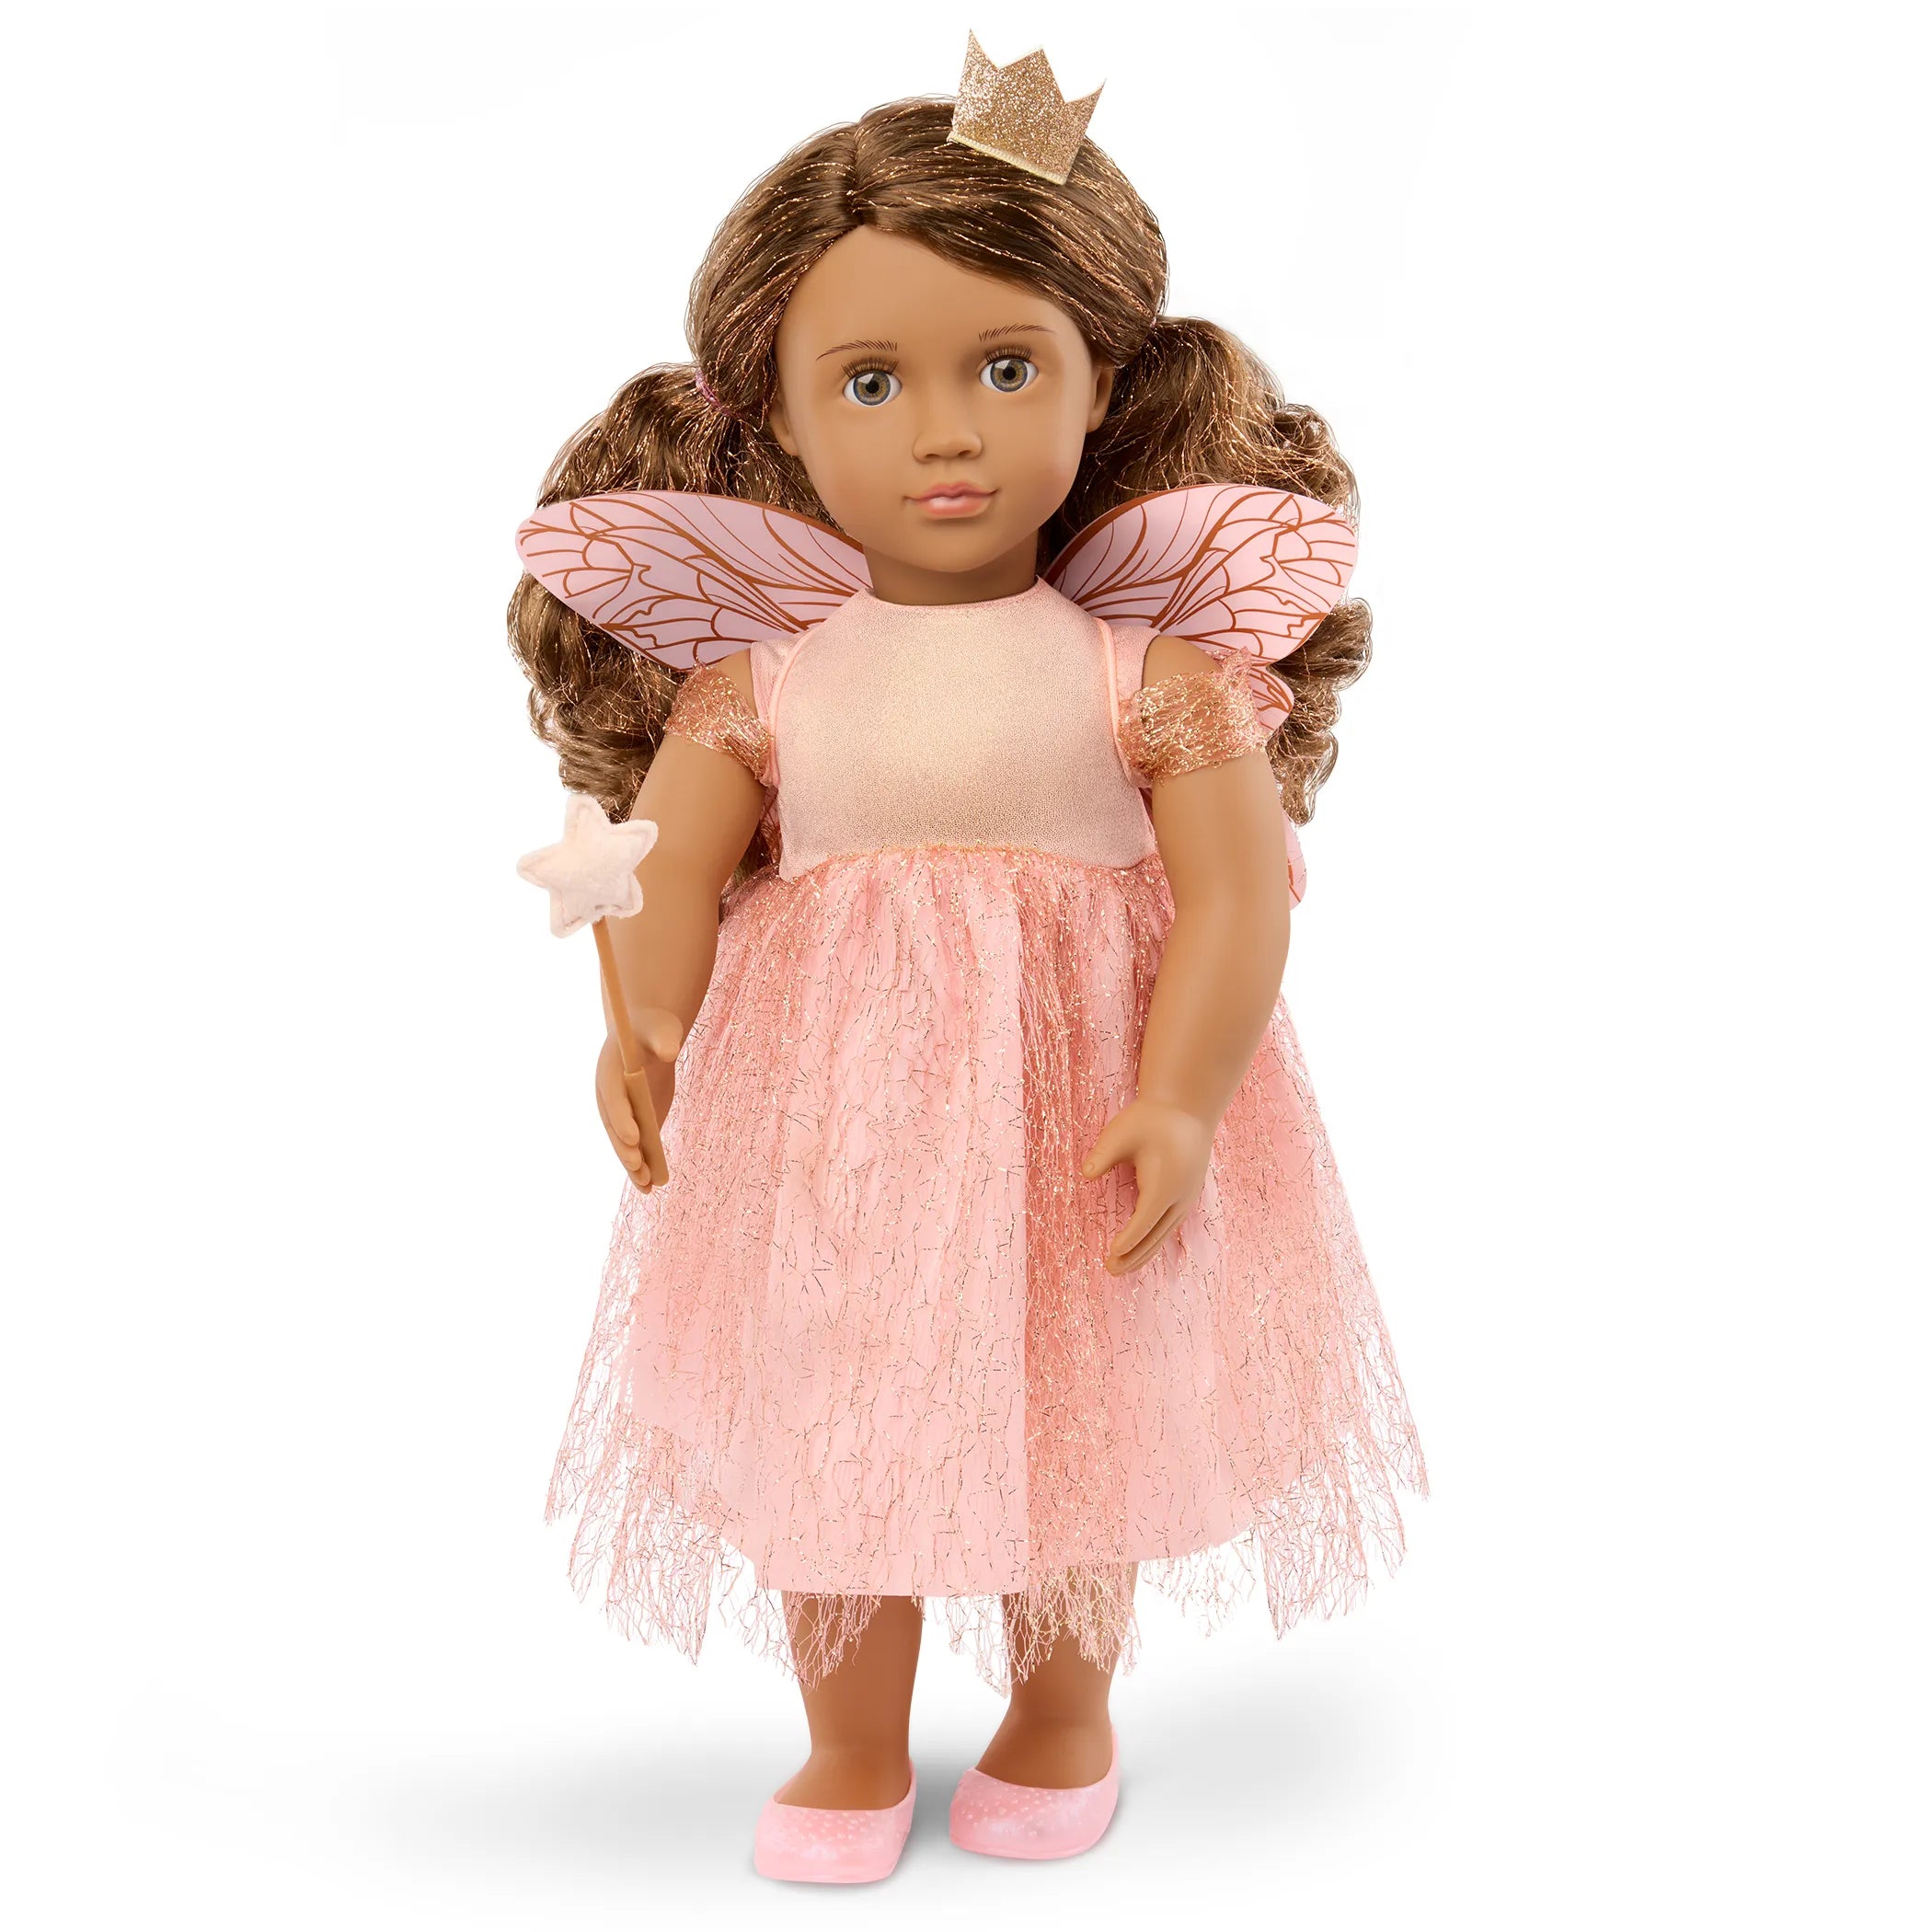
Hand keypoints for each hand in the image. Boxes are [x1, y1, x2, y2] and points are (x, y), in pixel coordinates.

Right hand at [594, 1007, 682, 1189]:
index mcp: (609, 1071)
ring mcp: (620, 1110)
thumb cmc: (654, 1029)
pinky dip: (642, 1165)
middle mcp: (609, 1095)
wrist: (650, 1034)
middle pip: (615, 1126)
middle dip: (626, 1147)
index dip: (623, 1118)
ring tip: (646, 1186)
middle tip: (639, 1166)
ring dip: (633, 1164)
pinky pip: (635, 1146)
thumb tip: (669, 1053)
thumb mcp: (661, 1028)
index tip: (635, 1136)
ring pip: (623, 1142)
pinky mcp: (634, 1119)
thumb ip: (663, 1039)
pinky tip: (650, 1186)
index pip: (614, 1098)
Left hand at [1080, 1096, 1214, 1273]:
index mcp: (1164, 1185)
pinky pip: (1169, 1226)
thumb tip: (1085, 1174)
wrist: (1188, 1107)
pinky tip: (1141, 1249)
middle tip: (1110, 1270)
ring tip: (1121, 1268)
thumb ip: (1103, 1154)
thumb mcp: (1121, 1132)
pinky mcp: (1187, 1196)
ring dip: (1144, 1253)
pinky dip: (1154, 1241)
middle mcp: (1180, 1197)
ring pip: (1165, 1235)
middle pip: (1156, 1236)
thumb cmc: (1151, 1119)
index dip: (1128, 1240)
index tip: (1112, 1253)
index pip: (1144, 1222)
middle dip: (1134, 1256)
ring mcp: (1187, 1199)